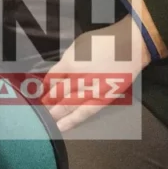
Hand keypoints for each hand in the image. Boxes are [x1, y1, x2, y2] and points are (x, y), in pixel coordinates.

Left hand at [45, 16, 151, 132]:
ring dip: (54, 113)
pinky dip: (71, 121)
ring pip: (67, 106)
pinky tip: (61, 126)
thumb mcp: (80, 44)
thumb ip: (68, 59)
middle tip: (37, 109)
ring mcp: (90, 90)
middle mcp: (78, 79)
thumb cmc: (105, 41)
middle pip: (57, 94)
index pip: (51, 78)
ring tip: (45, 120)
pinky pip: (84, 113)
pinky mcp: (103, 99)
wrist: (130, 47)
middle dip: (46, 102)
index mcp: (70, 63)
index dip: (44, 86)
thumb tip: (59, 72)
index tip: (40, 91)